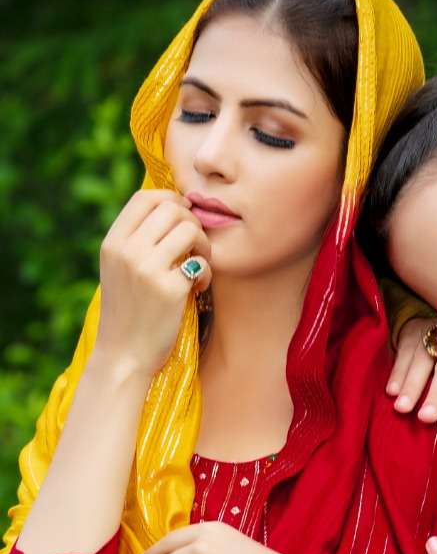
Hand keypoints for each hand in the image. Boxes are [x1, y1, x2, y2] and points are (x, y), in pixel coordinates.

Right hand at [94, 189, 212, 378]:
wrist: (123, 356)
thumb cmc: (128, 311)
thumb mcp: (118, 269)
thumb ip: (137, 240)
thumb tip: (173, 207)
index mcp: (112, 242)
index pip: (145, 197)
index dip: (171, 200)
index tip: (183, 219)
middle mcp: (127, 251)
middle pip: (172, 208)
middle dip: (192, 223)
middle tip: (195, 247)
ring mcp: (147, 269)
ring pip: (190, 230)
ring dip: (203, 246)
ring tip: (198, 267)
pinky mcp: (169, 290)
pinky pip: (201, 263)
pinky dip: (206, 274)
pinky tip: (197, 290)